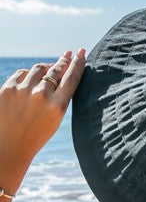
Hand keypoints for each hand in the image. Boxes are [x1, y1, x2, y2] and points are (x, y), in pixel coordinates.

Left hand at [0, 49, 85, 168]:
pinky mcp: (7, 89)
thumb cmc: (35, 135)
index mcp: (57, 106)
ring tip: (49, 67)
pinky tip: (30, 77)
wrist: (8, 148)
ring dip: (46, 66)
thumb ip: (60, 97)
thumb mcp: (55, 119)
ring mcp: (23, 91)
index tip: (81, 53)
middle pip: (56, 70)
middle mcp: (41, 95)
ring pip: (39, 68)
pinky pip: (21, 73)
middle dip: (64, 60)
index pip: (71, 78)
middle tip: (68, 54)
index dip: (78, 63)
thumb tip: (62, 72)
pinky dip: (27, 74)